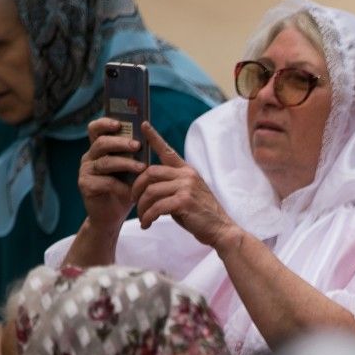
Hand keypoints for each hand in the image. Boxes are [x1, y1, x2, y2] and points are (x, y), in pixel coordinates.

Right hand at [78, 118, 142, 232]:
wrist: (113, 215)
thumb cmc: (126, 188)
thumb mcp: (133, 169)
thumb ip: (136, 155)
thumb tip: (149, 137)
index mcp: (100, 149)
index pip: (96, 129)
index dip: (105, 123)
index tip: (119, 123)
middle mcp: (90, 157)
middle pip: (101, 143)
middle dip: (121, 142)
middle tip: (137, 145)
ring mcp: (85, 170)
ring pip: (105, 162)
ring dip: (125, 164)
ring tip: (142, 167)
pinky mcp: (85, 185)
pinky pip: (104, 181)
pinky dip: (120, 186)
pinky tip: (131, 191)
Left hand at [131, 122, 239, 248]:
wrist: (221, 229)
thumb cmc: (201, 214)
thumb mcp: (187, 194)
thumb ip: (171, 186)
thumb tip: (149, 186)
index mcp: (187, 171)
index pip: (167, 151)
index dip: (153, 137)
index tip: (143, 125)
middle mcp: (187, 175)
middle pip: (150, 172)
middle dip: (137, 187)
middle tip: (134, 200)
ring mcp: (186, 187)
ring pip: (151, 191)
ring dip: (142, 206)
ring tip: (143, 217)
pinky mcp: (184, 201)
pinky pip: (157, 207)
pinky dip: (148, 217)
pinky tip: (148, 224)